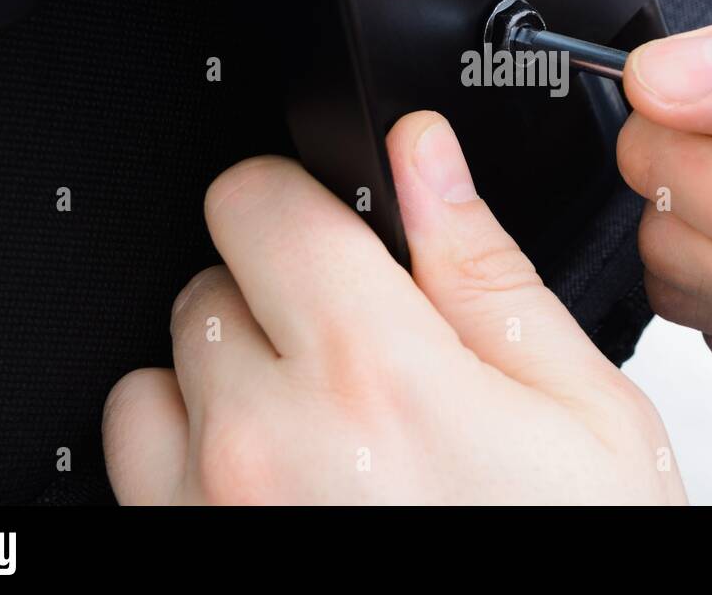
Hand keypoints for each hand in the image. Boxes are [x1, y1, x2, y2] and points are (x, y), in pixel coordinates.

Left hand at [103, 112, 683, 503]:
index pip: (256, 201)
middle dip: (278, 300)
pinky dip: (188, 459)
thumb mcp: (581, 410)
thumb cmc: (575, 558)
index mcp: (377, 374)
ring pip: (156, 374)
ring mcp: (201, 516)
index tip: (332, 232)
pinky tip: (277, 494)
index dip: (301, 201)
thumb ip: (482, 267)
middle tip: (363, 366)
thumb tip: (424, 156)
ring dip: (224, 383)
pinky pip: (129, 465)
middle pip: (208, 282)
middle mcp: (265, 444)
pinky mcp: (173, 557)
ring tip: (320, 440)